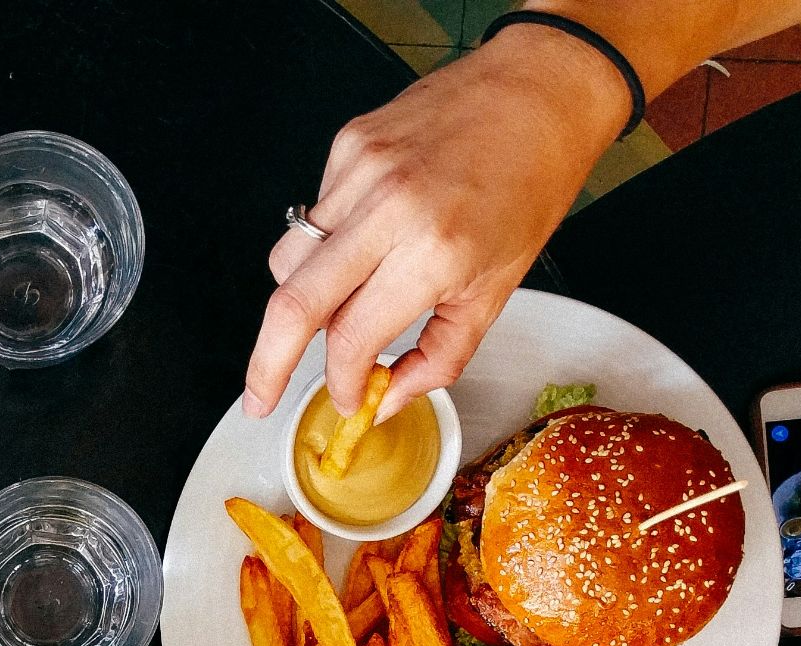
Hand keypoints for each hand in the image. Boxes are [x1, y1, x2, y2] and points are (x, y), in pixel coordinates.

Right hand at [244, 25, 629, 420]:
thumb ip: (440, 355)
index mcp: (433, 252)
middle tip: (259, 397)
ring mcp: (360, 171)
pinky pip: (312, 216)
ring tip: (338, 303)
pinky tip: (367, 236)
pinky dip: (326, 245)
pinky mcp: (347, 145)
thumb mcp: (499, 289)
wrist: (540, 91)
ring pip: (288, 260)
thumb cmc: (531, 184)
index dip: (341, 381)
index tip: (347, 397)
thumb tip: (388, 396)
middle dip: (266, 363)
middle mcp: (388, 209)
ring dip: (300, 300)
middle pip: (291, 303)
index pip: (352, 338)